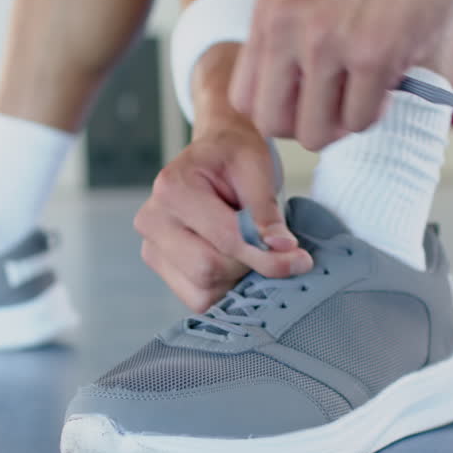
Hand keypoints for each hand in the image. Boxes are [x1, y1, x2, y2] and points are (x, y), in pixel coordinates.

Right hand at [135, 117, 312, 311]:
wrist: (215, 154)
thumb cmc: (234, 155)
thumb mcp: (256, 168)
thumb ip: (266, 210)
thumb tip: (282, 248)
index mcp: (172, 188)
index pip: (225, 238)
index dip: (266, 254)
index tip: (300, 259)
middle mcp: (153, 220)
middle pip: (209, 269)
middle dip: (249, 266)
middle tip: (274, 250)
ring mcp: (152, 246)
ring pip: (202, 292)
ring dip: (237, 280)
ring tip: (250, 250)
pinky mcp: (161, 266)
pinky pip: (197, 299)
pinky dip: (224, 290)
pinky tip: (236, 264)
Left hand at [230, 0, 452, 149]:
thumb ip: (290, 43)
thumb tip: (290, 108)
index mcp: (270, 15)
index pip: (244, 99)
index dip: (277, 112)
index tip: (304, 105)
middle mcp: (289, 29)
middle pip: (273, 124)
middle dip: (307, 126)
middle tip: (335, 110)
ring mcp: (328, 44)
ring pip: (317, 131)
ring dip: (343, 124)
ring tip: (364, 94)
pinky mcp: (372, 55)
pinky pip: (361, 120)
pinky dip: (376, 112)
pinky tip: (386, 84)